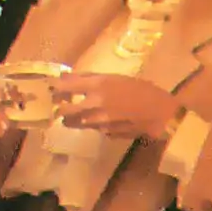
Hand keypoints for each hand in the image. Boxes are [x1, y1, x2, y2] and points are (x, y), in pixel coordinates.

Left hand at [51, 73, 179, 139]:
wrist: (160, 114)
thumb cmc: (141, 90)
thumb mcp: (116, 78)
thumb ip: (90, 78)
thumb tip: (67, 77)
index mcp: (98, 86)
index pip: (66, 87)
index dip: (55, 88)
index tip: (51, 88)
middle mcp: (94, 104)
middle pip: (64, 110)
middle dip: (59, 107)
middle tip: (58, 104)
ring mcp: (98, 121)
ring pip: (73, 122)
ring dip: (70, 118)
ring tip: (71, 113)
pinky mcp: (103, 133)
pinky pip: (89, 127)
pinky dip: (87, 123)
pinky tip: (94, 119)